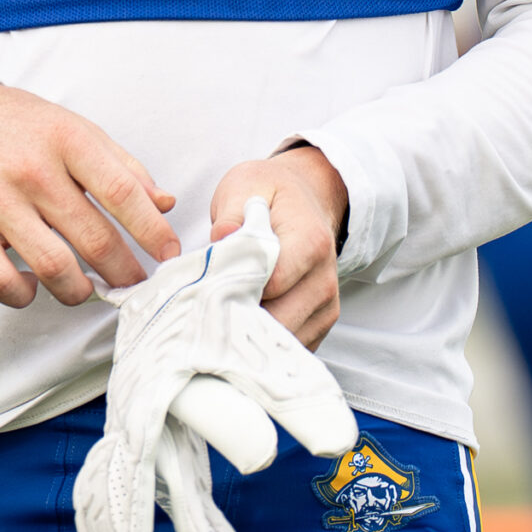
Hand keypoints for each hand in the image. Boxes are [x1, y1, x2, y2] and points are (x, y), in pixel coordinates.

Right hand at [0, 82, 179, 309]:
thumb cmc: (18, 127)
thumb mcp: (73, 129)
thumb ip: (121, 166)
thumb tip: (165, 204)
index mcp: (67, 140)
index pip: (123, 193)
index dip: (153, 231)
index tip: (170, 255)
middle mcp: (33, 170)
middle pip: (94, 238)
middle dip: (125, 272)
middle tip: (136, 284)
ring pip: (53, 267)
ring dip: (80, 290)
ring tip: (89, 289)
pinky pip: (0, 281)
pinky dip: (24, 295)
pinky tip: (34, 287)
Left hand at [209, 147, 347, 348]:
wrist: (306, 199)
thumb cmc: (270, 194)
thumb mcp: (246, 185)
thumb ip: (231, 212)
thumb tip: (222, 238)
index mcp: (310, 242)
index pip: (273, 283)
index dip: (235, 289)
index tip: (205, 289)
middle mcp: (325, 278)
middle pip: (279, 320)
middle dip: (239, 319)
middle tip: (205, 311)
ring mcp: (326, 305)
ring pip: (283, 340)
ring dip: (250, 335)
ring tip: (221, 317)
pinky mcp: (320, 323)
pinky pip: (289, 346)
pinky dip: (264, 343)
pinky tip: (241, 325)